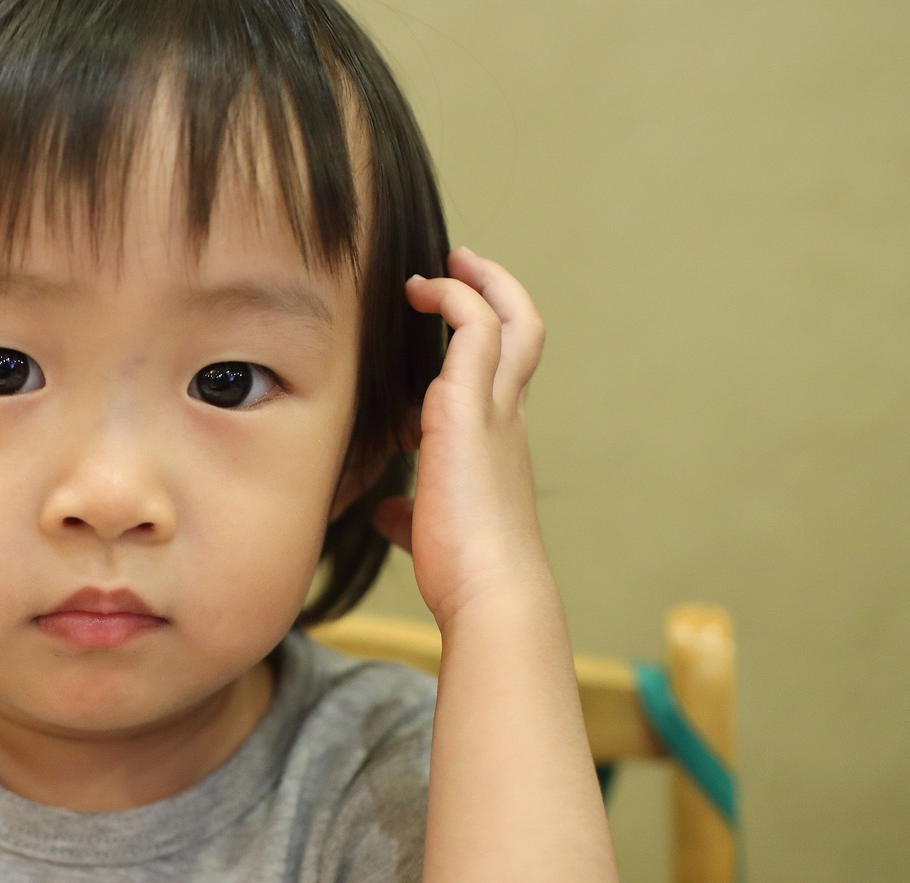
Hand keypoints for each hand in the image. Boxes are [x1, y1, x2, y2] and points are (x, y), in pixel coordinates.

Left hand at [375, 248, 551, 625]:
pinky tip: (420, 292)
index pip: (502, 377)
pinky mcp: (470, 405)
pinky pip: (475, 325)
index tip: (444, 322)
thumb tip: (386, 514)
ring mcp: (496, 409)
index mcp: (498, 445)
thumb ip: (408, 514)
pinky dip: (453, 297)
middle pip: (522, 332)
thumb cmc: (461, 570)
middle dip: (494, 290)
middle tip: (459, 264)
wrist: (489, 590)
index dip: (481, 343)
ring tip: (432, 268)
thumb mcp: (427, 531)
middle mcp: (507, 419)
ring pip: (510, 319)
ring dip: (474, 283)